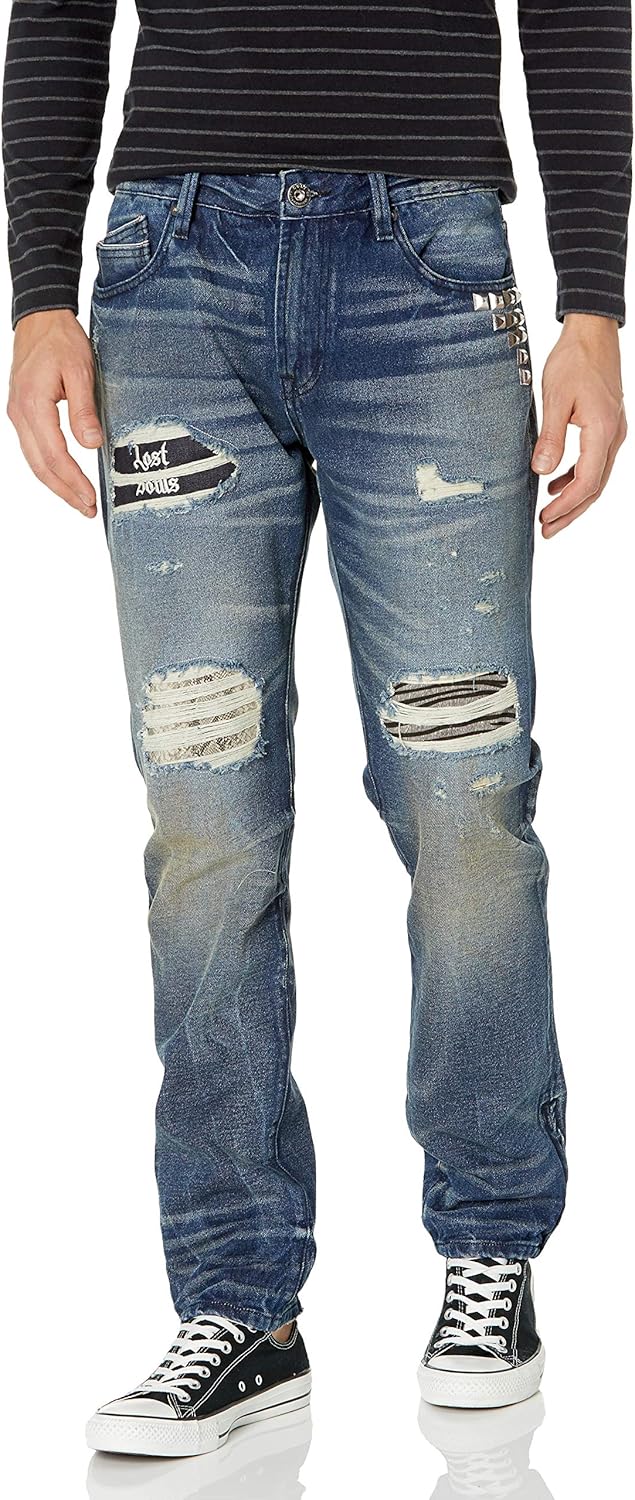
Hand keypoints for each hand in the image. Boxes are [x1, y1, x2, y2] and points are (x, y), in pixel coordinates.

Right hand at [7, 309, 103, 516]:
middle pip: (40, 466)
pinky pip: (33, 450)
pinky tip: (64, 478)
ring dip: (56, 485)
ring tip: (79, 501)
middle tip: (87, 510)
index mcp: (33, 405)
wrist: (40, 319)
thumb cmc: (61, 340)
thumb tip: (91, 444)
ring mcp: (18, 415)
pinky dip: (48, 469)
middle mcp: (20, 414)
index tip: (90, 498)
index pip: (54, 455)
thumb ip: (84, 409)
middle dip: (64, 492)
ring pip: (34, 461)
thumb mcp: (80, 370)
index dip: (72, 480)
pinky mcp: (22, 414)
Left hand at [531, 313, 625, 537]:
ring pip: (597, 478)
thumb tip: (542, 471)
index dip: (566, 505)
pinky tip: (556, 483)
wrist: (593, 333)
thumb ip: (551, 437)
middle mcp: (614, 436)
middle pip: (595, 487)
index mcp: (602, 431)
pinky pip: (596, 462)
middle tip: (547, 531)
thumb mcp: (555, 398)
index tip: (544, 518)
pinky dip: (577, 478)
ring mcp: (614, 432)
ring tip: (550, 515)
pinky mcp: (608, 426)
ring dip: (574, 499)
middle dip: (570, 512)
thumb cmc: (574, 360)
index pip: (587, 482)